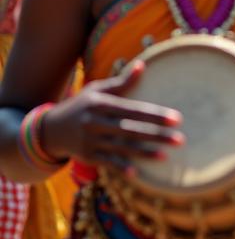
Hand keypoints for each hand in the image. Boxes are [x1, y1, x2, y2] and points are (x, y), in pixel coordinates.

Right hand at [43, 60, 183, 173]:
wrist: (51, 128)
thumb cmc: (82, 105)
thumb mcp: (97, 90)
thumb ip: (121, 82)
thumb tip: (143, 64)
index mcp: (100, 104)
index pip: (133, 110)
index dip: (155, 115)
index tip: (177, 119)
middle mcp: (95, 122)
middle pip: (131, 130)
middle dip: (156, 136)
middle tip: (180, 140)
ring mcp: (90, 141)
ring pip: (122, 148)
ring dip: (144, 154)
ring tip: (166, 156)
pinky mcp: (87, 156)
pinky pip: (107, 162)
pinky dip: (120, 167)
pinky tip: (137, 173)